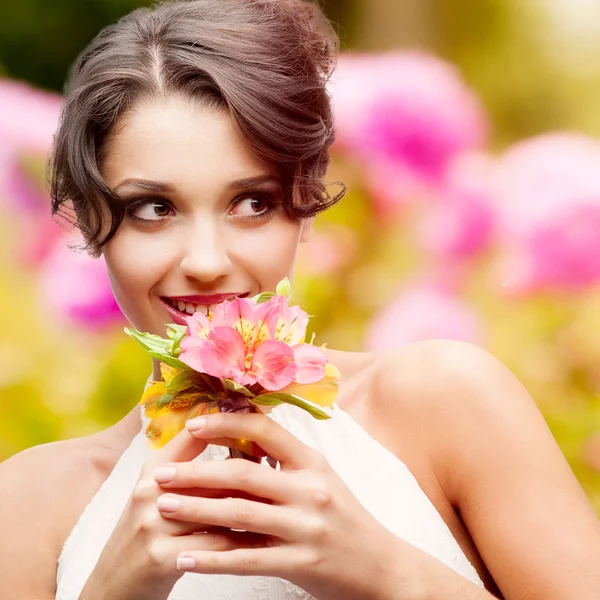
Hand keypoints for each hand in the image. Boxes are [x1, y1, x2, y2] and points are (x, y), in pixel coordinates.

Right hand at [80, 427, 267, 599]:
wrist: (114, 585)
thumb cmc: (149, 531)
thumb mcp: (161, 488)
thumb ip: (190, 458)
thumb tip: (233, 431)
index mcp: (154, 467)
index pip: (197, 434)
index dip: (232, 429)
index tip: (264, 433)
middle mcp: (151, 489)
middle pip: (215, 473)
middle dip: (253, 474)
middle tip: (285, 472)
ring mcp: (154, 523)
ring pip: (219, 509)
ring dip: (254, 508)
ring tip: (283, 504)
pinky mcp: (160, 556)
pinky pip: (216, 545)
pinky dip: (244, 542)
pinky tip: (266, 539)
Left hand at [154, 412, 402, 599]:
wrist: (381, 566)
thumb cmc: (344, 518)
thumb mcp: (321, 479)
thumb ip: (285, 462)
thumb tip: (239, 440)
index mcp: (313, 462)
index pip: (265, 430)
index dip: (227, 423)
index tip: (194, 424)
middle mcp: (310, 489)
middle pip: (243, 474)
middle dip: (196, 472)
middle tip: (160, 474)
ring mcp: (306, 526)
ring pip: (240, 514)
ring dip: (196, 509)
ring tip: (162, 507)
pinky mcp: (301, 562)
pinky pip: (248, 559)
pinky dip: (212, 557)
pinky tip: (185, 557)